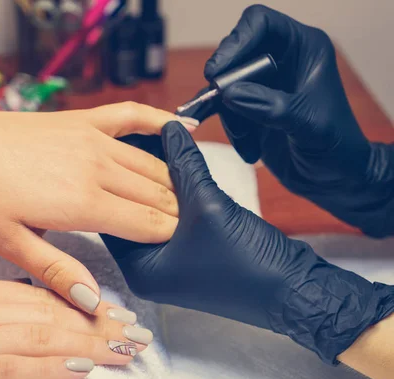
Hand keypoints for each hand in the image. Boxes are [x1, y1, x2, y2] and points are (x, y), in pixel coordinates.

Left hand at [0, 99, 197, 312]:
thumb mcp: (9, 244)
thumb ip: (57, 270)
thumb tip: (93, 301)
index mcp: (81, 203)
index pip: (148, 221)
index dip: (169, 236)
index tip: (179, 247)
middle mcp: (95, 167)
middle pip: (156, 192)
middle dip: (176, 213)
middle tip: (184, 229)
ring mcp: (90, 138)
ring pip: (150, 161)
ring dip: (172, 181)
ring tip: (184, 197)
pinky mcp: (79, 119)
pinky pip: (129, 115)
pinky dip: (158, 121)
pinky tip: (180, 127)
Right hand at [0, 278, 152, 378]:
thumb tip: (21, 304)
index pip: (37, 295)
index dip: (79, 304)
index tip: (110, 311)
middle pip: (48, 313)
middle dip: (96, 323)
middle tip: (133, 329)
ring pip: (41, 336)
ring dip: (88, 343)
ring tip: (124, 348)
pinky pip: (15, 368)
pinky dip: (53, 368)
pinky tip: (83, 369)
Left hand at [102, 122, 393, 363]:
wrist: (293, 291)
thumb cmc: (247, 262)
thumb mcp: (208, 205)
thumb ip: (184, 165)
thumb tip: (169, 130)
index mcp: (139, 269)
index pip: (111, 215)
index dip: (116, 177)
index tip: (121, 142)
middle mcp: (148, 270)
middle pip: (130, 214)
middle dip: (136, 178)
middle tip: (140, 138)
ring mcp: (170, 266)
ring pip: (152, 216)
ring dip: (158, 187)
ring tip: (158, 147)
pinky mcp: (189, 258)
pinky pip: (172, 222)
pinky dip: (175, 199)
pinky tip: (179, 171)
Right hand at [178, 5, 393, 236]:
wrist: (335, 178)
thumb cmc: (335, 147)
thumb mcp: (308, 125)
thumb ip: (270, 106)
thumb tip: (228, 94)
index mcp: (303, 48)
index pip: (260, 24)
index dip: (236, 42)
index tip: (218, 72)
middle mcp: (280, 60)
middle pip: (235, 54)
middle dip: (226, 84)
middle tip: (224, 107)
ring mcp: (263, 85)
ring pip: (225, 86)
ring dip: (229, 116)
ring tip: (248, 143)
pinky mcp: (250, 108)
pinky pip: (224, 109)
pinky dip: (228, 129)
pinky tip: (246, 148)